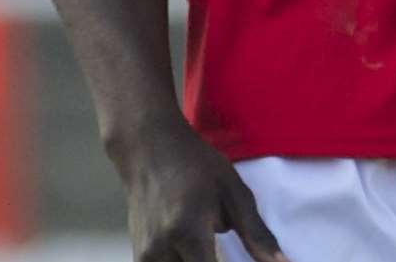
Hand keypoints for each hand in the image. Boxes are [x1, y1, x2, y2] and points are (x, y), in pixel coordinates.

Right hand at [115, 119, 287, 261]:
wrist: (147, 146)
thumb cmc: (194, 164)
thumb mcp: (233, 192)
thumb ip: (257, 234)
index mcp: (188, 233)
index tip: (238, 259)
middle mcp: (160, 249)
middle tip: (220, 247)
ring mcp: (144, 254)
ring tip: (208, 248)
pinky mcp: (138, 256)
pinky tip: (191, 252)